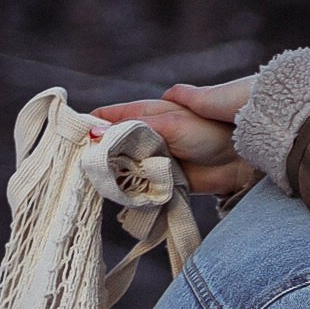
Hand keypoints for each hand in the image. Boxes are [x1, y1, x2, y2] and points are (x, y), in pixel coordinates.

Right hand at [92, 78, 253, 197]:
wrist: (239, 159)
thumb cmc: (208, 131)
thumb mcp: (168, 125)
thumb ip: (134, 130)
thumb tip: (97, 133)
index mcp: (145, 114)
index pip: (108, 117)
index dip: (89, 126)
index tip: (69, 138)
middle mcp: (146, 136)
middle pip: (112, 146)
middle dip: (97, 155)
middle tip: (79, 167)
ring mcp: (153, 159)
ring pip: (123, 167)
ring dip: (113, 175)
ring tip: (95, 182)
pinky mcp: (163, 181)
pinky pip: (140, 186)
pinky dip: (130, 190)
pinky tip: (118, 194)